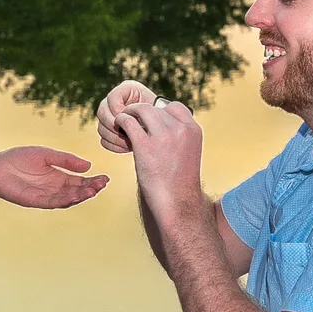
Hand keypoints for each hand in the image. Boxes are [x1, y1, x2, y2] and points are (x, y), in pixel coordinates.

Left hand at [0, 146, 108, 209]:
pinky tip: (75, 196)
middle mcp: (54, 188)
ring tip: (92, 190)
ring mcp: (45, 196)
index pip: (80, 181)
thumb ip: (66, 160)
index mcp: (58, 177)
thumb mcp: (46, 155)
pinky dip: (65, 200)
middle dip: (90, 188)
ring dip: (81, 196)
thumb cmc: (18, 159)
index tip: (105, 178)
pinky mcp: (35, 201)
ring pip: (68, 199)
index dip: (92, 180)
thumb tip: (88, 165)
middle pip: (77, 191)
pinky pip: (53, 202)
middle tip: (102, 184)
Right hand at [96, 79, 157, 154]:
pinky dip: (115, 146)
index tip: (133, 121)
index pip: (112, 98)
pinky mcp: (108, 132)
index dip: (120, 112)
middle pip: (102, 113)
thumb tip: (123, 117)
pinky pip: (103, 141)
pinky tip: (128, 148)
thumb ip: (143, 109)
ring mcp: (108, 117)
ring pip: (101, 128)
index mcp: (126, 89)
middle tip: (129, 135)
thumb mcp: (156, 110)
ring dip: (116, 138)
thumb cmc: (163, 116)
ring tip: (131, 143)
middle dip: (115, 127)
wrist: (162, 129)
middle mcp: (113, 101)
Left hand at [113, 98, 203, 218]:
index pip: (174, 107)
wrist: (177, 204)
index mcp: (193, 130)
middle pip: (155, 108)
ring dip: (130, 113)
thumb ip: (177, 136)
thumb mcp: (186, 153)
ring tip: (123, 122)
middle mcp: (180, 129)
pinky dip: (121, 122)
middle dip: (142, 113)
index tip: (151, 122)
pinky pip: (128, 122)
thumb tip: (158, 122)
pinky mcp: (144, 145)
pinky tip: (119, 129)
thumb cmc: (179, 183)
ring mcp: (163, 136)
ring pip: (141, 110)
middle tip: (133, 122)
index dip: (160, 112)